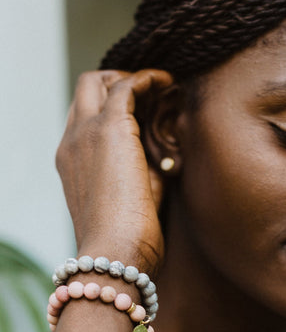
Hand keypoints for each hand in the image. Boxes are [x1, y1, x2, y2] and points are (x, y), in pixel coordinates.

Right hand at [56, 69, 172, 273]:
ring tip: (160, 86)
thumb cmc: (126, 239)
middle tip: (147, 92)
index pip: (83, 119)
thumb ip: (142, 172)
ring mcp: (86, 133)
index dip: (110, 107)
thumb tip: (161, 154)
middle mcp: (72, 142)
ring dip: (129, 78)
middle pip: (85, 91)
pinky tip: (167, 83)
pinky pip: (127, 87)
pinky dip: (148, 79)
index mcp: (71, 162)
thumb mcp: (131, 200)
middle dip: (115, 82)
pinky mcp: (109, 129)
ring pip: (97, 81)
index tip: (140, 108)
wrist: (115, 253)